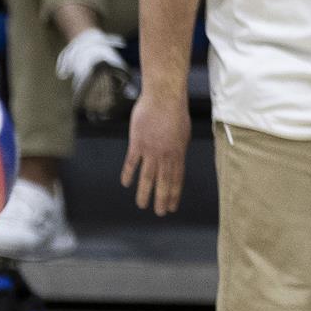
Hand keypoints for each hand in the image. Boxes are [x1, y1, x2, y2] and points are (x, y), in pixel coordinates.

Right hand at [121, 90, 191, 216]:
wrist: (164, 97)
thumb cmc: (175, 112)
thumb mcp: (184, 133)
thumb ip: (178, 149)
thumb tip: (175, 161)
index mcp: (178, 153)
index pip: (176, 179)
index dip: (174, 195)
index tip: (171, 207)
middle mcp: (165, 155)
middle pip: (163, 182)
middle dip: (161, 199)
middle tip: (159, 213)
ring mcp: (150, 150)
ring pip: (147, 176)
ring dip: (144, 192)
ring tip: (142, 205)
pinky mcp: (137, 143)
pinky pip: (131, 162)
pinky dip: (128, 173)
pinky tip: (126, 183)